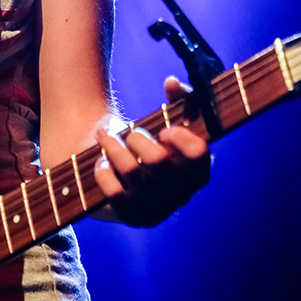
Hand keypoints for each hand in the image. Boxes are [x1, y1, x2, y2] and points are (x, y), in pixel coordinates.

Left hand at [92, 76, 210, 226]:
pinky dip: (104, 172)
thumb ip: (178, 96)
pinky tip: (101, 162)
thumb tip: (171, 82)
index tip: (164, 130)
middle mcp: (182, 195)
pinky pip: (115, 193)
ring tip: (107, 139)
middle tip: (129, 133)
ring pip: (134, 172)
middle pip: (159, 160)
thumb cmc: (147, 138)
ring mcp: (158, 210)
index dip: (179, 137)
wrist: (115, 166)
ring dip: (115, 148)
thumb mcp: (166, 118)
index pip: (198, 154)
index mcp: (198, 171)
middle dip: (137, 138)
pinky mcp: (132, 218)